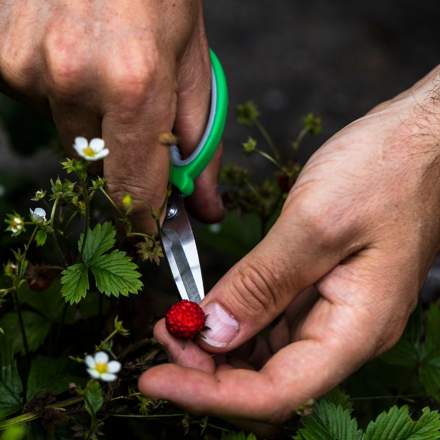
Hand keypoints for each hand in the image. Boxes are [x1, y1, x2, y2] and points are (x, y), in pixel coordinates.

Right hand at [0, 0, 222, 227]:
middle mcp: (72, 78)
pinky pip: (39, 100)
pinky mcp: (0, 57)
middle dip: (121, 146)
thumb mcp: (193, 68)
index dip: (144, 217)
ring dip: (89, 114)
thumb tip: (203, 208)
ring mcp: (27, 65)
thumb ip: (200, 146)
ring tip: (103, 62)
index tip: (151, 228)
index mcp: (133, 85)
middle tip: (131, 101)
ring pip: (67, 129)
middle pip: (99, 161)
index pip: (134, 189)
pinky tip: (74, 51)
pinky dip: (61, 89)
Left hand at [139, 66, 439, 422]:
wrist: (418, 140)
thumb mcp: (315, 224)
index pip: (276, 392)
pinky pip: (271, 322)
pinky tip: (208, 307)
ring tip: (176, 322)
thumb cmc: (384, 172)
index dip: (209, 395)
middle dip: (207, 370)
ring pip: (266, 354)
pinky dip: (234, 320)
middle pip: (268, 379)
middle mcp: (344, 331)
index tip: (155, 380)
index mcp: (355, 328)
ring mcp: (332, 310)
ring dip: (216, 347)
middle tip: (164, 336)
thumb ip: (263, 283)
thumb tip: (213, 332)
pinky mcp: (319, 288)